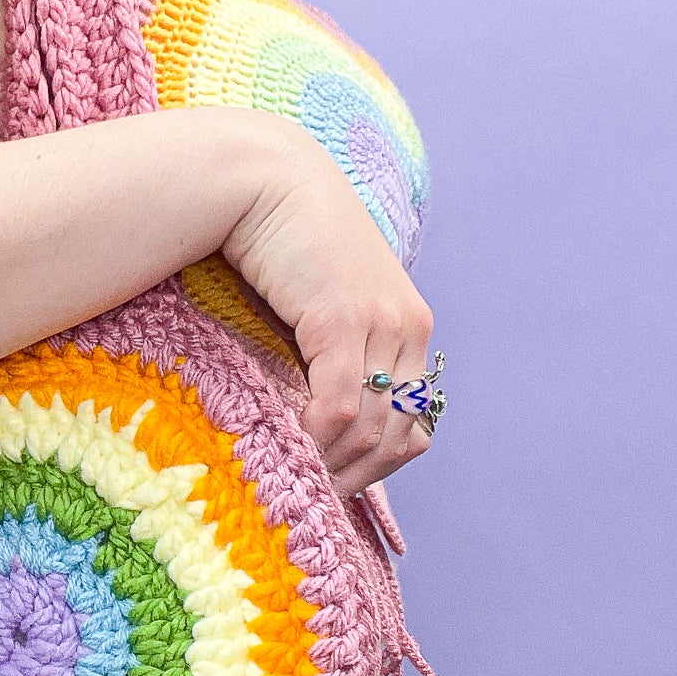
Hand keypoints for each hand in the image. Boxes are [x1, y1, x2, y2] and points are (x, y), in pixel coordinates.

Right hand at [220, 120, 435, 498]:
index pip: (415, 421)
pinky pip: (340, 403)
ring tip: (295, 479)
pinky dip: (317, 436)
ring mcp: (380, 322)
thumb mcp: (314, 304)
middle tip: (313, 497)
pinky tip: (288, 444)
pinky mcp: (343, 318)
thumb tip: (308, 414)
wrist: (261, 178)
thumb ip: (325, 352)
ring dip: (334, 463)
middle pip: (398, 434)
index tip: (335, 484)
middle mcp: (407, 326)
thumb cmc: (275, 241)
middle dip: (357, 476)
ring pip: (371, 426)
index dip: (379, 463)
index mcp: (408, 325)